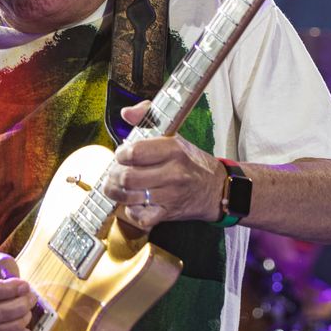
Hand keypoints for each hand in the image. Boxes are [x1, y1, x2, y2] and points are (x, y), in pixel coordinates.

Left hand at [103, 100, 223, 228]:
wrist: (216, 188)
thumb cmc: (189, 161)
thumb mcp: (173, 135)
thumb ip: (146, 117)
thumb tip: (126, 113)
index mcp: (173, 150)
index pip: (134, 152)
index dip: (121, 154)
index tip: (122, 155)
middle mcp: (173, 173)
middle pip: (128, 177)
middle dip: (115, 174)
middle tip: (116, 172)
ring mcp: (171, 196)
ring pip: (129, 197)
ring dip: (117, 193)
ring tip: (118, 187)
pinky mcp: (169, 214)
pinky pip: (141, 217)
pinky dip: (132, 211)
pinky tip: (133, 203)